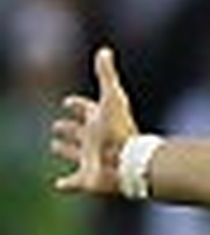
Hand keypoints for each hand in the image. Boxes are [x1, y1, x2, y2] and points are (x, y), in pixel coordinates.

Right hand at [51, 45, 138, 196]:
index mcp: (99, 121)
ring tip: (55, 145)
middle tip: (57, 126)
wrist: (129, 162)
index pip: (86, 110)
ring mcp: (90, 159)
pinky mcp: (88, 179)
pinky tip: (58, 185)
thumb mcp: (112, 98)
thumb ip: (107, 75)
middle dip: (69, 128)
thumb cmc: (119, 130)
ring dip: (65, 150)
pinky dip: (66, 184)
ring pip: (75, 153)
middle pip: (80, 132)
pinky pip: (74, 182)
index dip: (77, 105)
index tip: (68, 102)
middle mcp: (94, 140)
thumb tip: (105, 50)